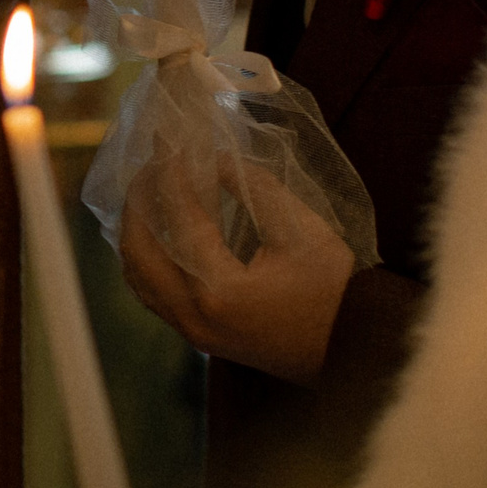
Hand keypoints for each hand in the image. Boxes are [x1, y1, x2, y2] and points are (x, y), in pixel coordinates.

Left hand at [119, 143, 355, 382]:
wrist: (350, 350)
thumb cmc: (333, 289)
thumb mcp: (301, 230)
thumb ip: (255, 188)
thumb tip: (214, 159)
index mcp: (219, 290)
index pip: (180, 217)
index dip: (169, 171)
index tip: (163, 137)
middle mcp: (193, 315)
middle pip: (138, 250)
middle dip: (139, 200)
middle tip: (152, 163)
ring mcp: (191, 332)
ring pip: (137, 276)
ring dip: (136, 231)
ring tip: (151, 191)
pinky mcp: (197, 336)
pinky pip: (152, 294)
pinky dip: (147, 258)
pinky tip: (159, 231)